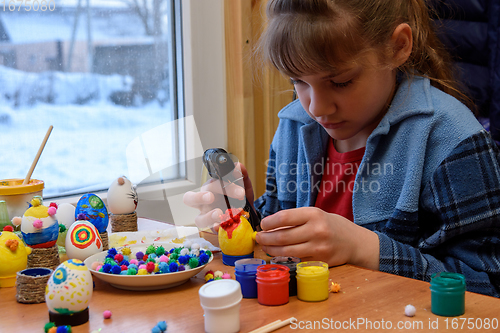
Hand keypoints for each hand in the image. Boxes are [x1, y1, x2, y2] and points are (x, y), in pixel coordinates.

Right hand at [183, 163, 254, 230]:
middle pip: (190, 199)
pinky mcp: (213, 229)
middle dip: (199, 197)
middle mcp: (204, 203)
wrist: (249, 216)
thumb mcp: (243, 185)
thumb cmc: (239, 198)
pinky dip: (217, 228)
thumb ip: (241, 175)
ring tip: (220, 214)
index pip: (210, 184)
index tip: (239, 189)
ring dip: (209, 216)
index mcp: (210, 189)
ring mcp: (207, 218)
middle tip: (211, 197)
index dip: (221, 184)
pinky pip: (210, 231)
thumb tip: (238, 165)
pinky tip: (223, 226)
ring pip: (199, 219)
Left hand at [255, 207, 379, 268]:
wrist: (354, 242)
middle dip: (266, 238)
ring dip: (272, 250)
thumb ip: (295, 219)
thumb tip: (270, 225)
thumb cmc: (331, 225)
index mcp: (313, 214)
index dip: (269, 223)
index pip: (284, 218)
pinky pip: (296, 260)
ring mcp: (318, 248)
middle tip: (259, 238)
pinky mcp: (319, 261)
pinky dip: (284, 258)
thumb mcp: (315, 214)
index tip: (263, 225)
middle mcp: (316, 231)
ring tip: (265, 246)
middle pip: (282, 236)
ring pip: (287, 251)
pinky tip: (278, 254)